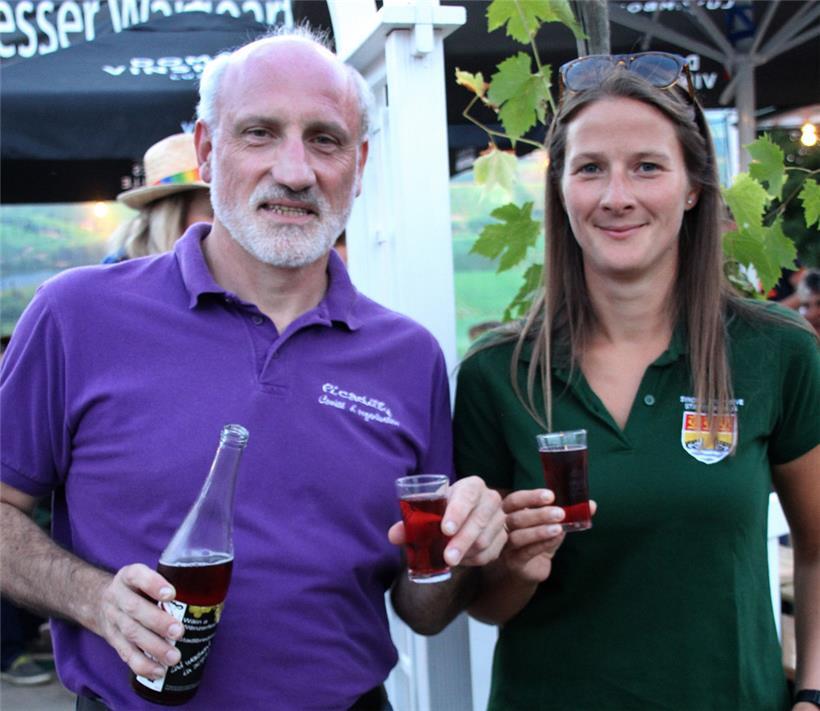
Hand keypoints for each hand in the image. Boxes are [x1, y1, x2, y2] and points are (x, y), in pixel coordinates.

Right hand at [94, 563, 183, 678]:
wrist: (98, 601)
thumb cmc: (136, 588)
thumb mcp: (145, 576)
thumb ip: (168, 581)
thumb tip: (206, 594)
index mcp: (128, 576)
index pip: (137, 575)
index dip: (153, 584)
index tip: (171, 593)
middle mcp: (117, 597)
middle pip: (134, 609)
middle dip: (158, 622)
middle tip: (179, 632)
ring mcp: (113, 619)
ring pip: (131, 633)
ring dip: (154, 647)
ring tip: (174, 657)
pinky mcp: (113, 640)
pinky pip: (126, 654)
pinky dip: (143, 665)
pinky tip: (159, 671)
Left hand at [389, 475, 506, 567]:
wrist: (466, 517)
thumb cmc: (444, 511)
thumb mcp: (429, 511)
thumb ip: (411, 522)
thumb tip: (394, 535)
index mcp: (472, 486)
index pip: (467, 495)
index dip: (457, 512)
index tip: (445, 530)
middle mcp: (490, 498)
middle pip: (479, 520)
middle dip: (462, 541)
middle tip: (447, 558)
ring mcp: (499, 518)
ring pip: (485, 539)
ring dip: (466, 553)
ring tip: (449, 560)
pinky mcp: (503, 536)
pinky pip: (490, 553)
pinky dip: (474, 560)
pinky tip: (461, 560)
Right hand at [500, 489, 566, 583]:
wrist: (530, 570)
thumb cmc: (539, 542)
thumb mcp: (553, 525)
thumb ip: (568, 514)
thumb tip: (591, 505)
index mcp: (511, 513)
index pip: (514, 500)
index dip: (530, 497)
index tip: (550, 495)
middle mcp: (504, 528)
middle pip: (515, 517)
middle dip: (538, 513)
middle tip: (559, 512)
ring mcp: (507, 546)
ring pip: (518, 535)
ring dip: (539, 530)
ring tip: (558, 527)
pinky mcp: (514, 562)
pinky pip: (525, 552)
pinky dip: (541, 544)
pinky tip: (555, 538)